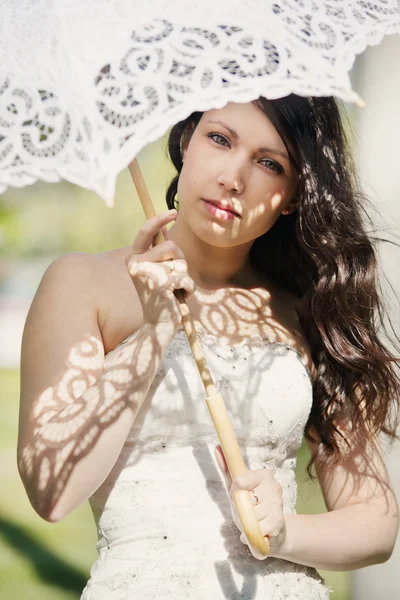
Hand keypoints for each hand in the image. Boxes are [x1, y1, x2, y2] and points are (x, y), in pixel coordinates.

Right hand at [126, 209, 195, 326]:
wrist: (157, 326)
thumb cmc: (161, 297)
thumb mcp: (158, 271)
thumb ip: (160, 251)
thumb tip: (165, 227)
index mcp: (133, 258)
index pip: (146, 232)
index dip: (159, 219)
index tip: (174, 212)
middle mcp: (136, 264)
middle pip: (170, 246)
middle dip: (180, 260)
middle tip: (175, 277)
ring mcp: (147, 274)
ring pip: (180, 262)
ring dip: (184, 276)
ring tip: (174, 289)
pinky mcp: (161, 284)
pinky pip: (185, 278)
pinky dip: (188, 288)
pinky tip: (178, 297)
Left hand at [214, 444, 285, 558]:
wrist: (273, 532)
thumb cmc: (252, 507)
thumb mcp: (236, 488)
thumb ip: (227, 469)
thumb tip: (217, 448)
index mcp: (264, 475)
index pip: (240, 481)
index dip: (235, 491)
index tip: (239, 493)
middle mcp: (274, 487)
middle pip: (243, 500)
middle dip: (240, 510)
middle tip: (247, 511)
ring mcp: (277, 504)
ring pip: (248, 516)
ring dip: (245, 523)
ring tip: (253, 522)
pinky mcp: (278, 522)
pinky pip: (254, 529)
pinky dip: (251, 534)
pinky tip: (259, 531)